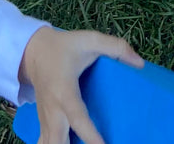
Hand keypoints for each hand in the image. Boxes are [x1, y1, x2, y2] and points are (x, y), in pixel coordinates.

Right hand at [19, 26, 143, 143]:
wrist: (34, 51)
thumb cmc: (64, 47)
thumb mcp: (89, 40)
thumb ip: (115, 47)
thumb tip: (140, 64)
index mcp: (65, 92)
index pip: (78, 119)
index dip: (91, 136)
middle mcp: (53, 111)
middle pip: (57, 141)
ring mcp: (46, 120)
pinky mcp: (44, 124)